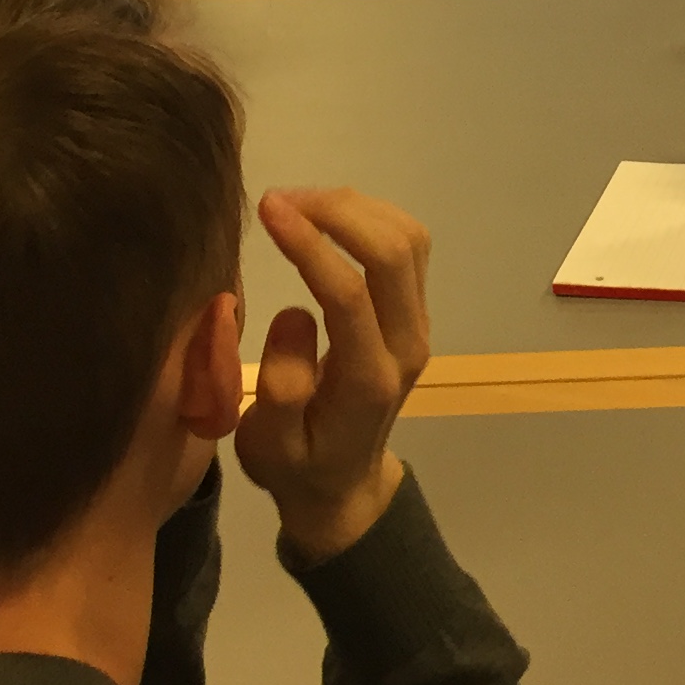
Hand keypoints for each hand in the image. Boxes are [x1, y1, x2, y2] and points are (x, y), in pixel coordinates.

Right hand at [234, 188, 431, 562]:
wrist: (343, 485)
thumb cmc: (296, 465)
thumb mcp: (269, 448)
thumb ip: (280, 389)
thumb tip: (295, 315)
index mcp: (368, 380)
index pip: (350, 294)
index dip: (310, 244)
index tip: (266, 210)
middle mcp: (406, 343)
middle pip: (393, 253)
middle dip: (336, 212)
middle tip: (276, 200)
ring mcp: (418, 324)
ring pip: (408, 239)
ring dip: (354, 208)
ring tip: (295, 202)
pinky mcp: (415, 310)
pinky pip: (409, 245)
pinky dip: (370, 216)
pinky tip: (327, 215)